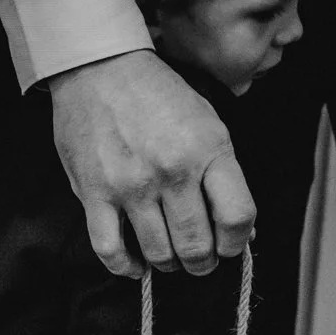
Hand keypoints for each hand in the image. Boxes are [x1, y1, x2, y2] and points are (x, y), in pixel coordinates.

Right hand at [49, 50, 254, 277]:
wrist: (101, 67)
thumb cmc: (158, 95)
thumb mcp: (207, 122)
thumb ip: (224, 174)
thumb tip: (241, 229)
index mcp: (208, 149)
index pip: (237, 217)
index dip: (237, 242)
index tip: (229, 246)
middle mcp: (172, 170)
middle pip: (197, 245)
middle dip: (203, 262)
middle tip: (199, 258)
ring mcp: (131, 185)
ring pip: (159, 254)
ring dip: (168, 265)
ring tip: (169, 258)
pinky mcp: (94, 193)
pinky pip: (110, 250)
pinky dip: (125, 267)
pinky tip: (134, 264)